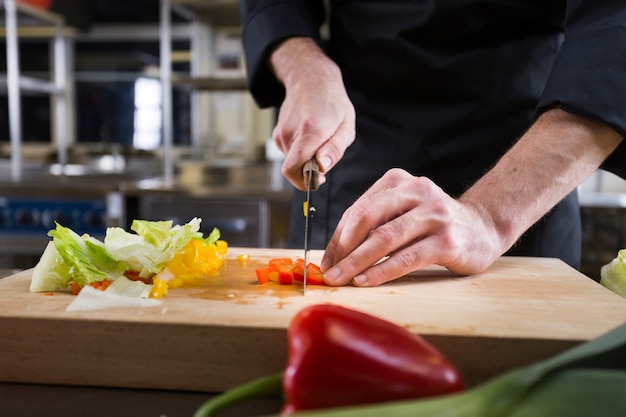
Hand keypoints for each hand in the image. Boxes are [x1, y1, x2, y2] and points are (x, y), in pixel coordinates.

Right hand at [270, 38, 355, 189]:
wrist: (311, 79)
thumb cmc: (333, 102)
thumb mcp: (346, 127)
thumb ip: (335, 150)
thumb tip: (322, 168)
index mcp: (310, 132)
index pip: (294, 169)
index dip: (306, 181)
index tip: (320, 178)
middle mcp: (291, 133)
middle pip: (294, 170)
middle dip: (309, 172)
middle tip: (324, 157)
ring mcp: (281, 133)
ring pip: (292, 163)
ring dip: (306, 160)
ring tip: (319, 141)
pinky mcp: (277, 134)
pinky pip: (289, 154)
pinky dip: (300, 152)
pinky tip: (309, 136)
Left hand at [320, 109, 622, 286]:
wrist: (484, 228)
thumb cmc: (433, 225)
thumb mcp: (404, 211)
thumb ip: (375, 224)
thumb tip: (335, 254)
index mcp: (399, 181)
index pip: (359, 210)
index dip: (338, 237)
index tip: (325, 260)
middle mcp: (417, 191)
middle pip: (367, 219)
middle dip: (343, 248)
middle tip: (329, 272)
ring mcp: (434, 214)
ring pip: (385, 238)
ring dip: (357, 262)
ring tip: (341, 279)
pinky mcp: (447, 240)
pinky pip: (407, 257)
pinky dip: (382, 271)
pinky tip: (366, 281)